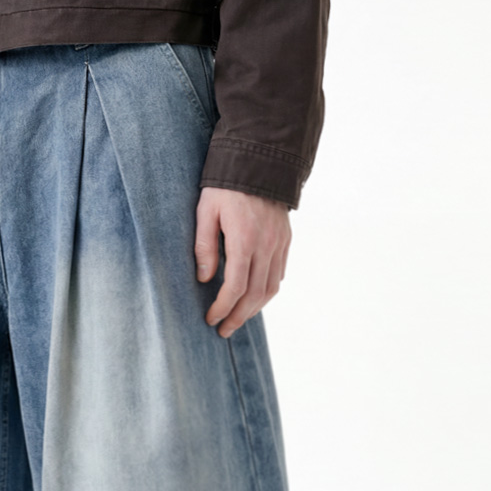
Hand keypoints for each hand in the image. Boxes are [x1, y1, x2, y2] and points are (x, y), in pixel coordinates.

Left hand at [194, 185, 290, 335]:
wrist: (260, 160)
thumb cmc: (225, 185)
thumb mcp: (206, 210)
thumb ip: (205, 246)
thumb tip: (205, 279)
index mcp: (244, 239)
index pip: (235, 287)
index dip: (223, 308)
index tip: (210, 318)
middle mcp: (266, 245)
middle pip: (255, 294)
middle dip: (238, 316)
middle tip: (223, 330)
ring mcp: (279, 243)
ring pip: (271, 288)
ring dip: (255, 309)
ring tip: (238, 319)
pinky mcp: (285, 239)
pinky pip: (280, 274)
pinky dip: (267, 291)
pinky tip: (255, 297)